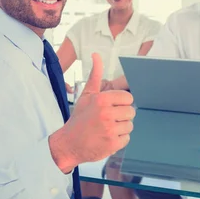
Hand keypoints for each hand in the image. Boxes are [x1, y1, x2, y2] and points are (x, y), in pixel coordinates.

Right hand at [50, 53, 134, 171]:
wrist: (68, 144)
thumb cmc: (79, 118)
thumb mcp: (86, 95)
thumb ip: (95, 75)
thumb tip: (96, 54)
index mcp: (102, 99)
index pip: (128, 98)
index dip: (121, 103)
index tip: (111, 108)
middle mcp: (106, 113)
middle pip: (131, 112)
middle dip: (121, 116)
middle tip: (107, 120)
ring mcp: (110, 130)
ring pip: (130, 125)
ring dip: (120, 128)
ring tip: (106, 129)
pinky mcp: (113, 144)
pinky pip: (127, 138)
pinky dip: (118, 140)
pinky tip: (106, 138)